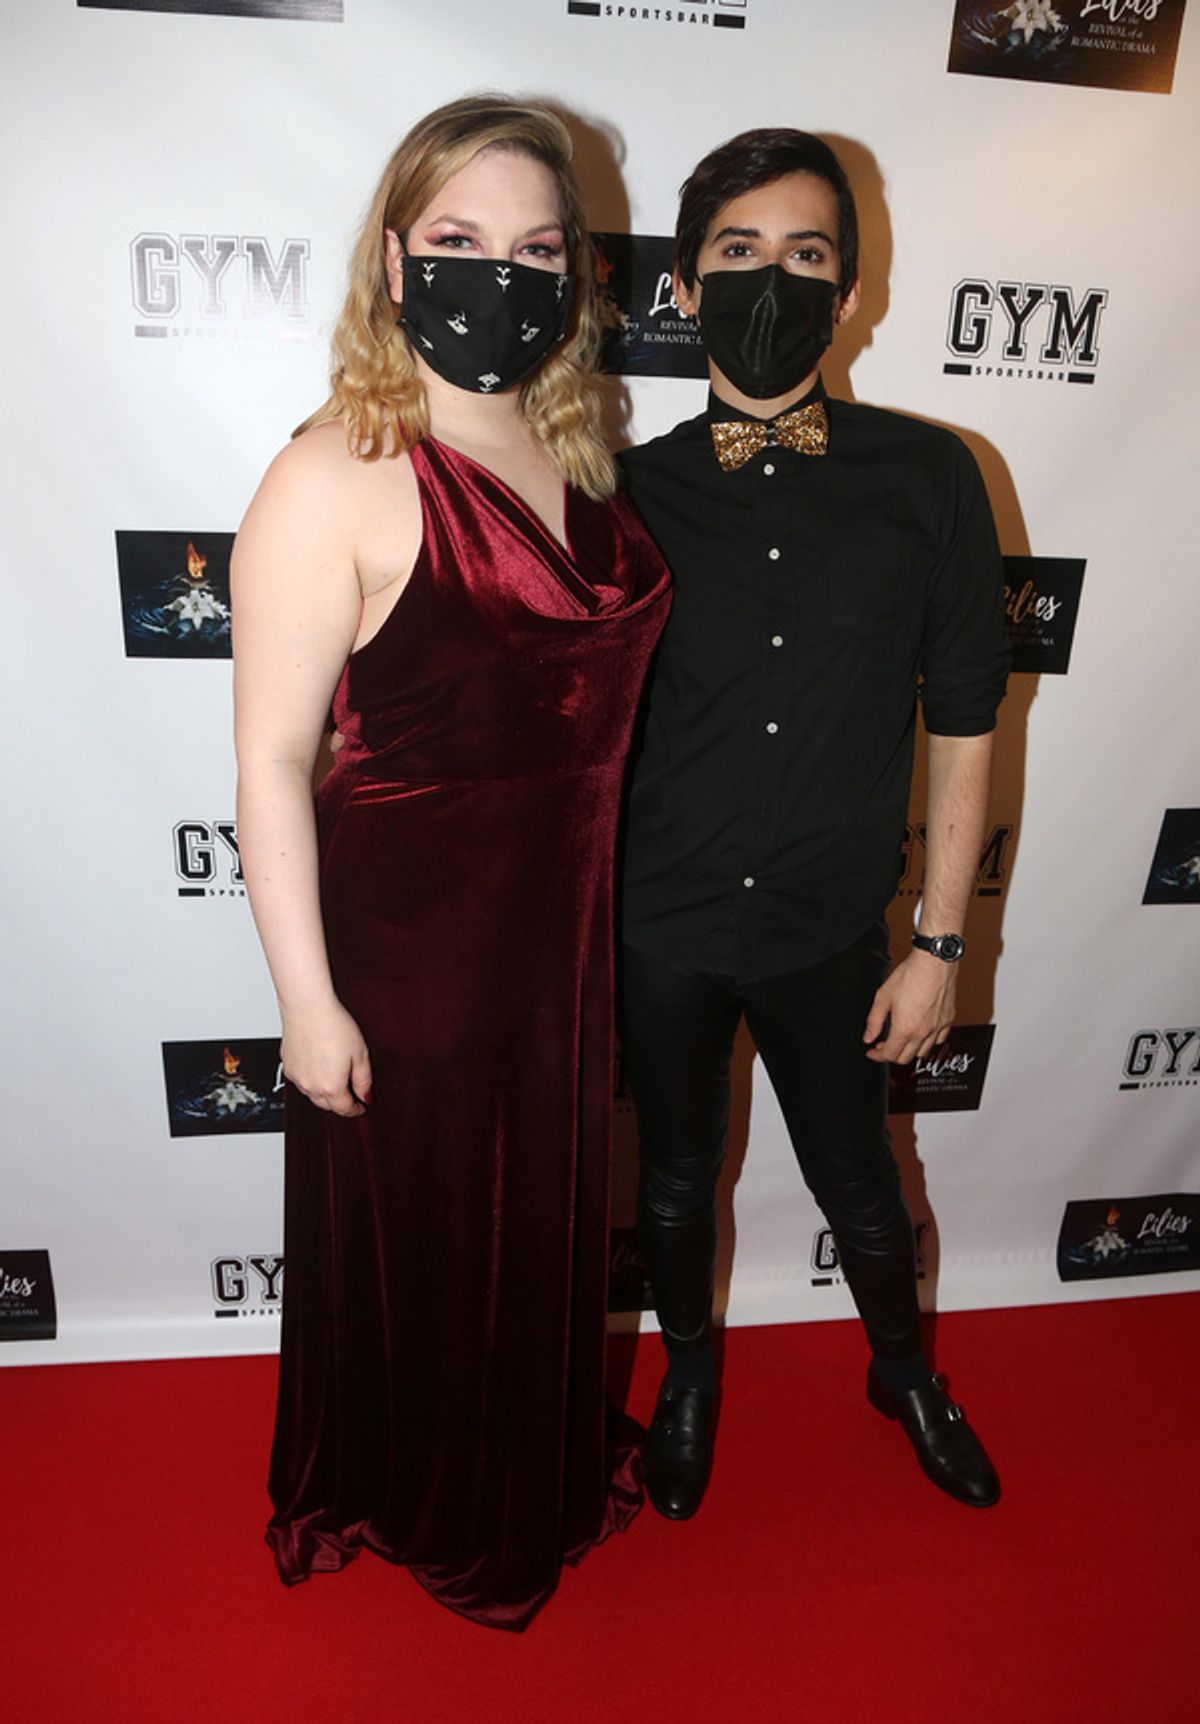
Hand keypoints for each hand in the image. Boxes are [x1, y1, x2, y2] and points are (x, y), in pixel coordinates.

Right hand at [280, 997, 372, 1115]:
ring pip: (312, 1095)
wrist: (308, 1007)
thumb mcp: (361, 1054)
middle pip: (327, 1106)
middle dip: (340, 1103)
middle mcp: (311, 1086)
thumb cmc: (334, 1025)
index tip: (361, 1106)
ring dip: (324, 1093)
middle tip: (350, 1093)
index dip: (356, 1109)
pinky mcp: (287, 1067)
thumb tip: (365, 1096)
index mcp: (331, 1087)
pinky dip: (311, 1080)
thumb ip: (364, 1080)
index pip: (345, 1109)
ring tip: (335, 1078)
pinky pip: (301, 1081)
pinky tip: (319, 1067)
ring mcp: (297, 1077)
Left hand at [863, 952, 956, 1065]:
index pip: (889, 1055)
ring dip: (909, 1050)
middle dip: (891, 1055)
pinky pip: (939, 1041)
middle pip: (905, 1058)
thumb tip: (868, 1037)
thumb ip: (873, 1021)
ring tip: (901, 1038)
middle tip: (883, 1045)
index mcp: (904, 1029)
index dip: (877, 1056)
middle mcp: (922, 1033)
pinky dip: (928, 1042)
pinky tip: (921, 1032)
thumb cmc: (910, 975)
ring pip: (922, 1052)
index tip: (872, 1052)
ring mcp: (937, 1028)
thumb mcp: (883, 997)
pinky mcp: (948, 1021)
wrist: (934, 963)